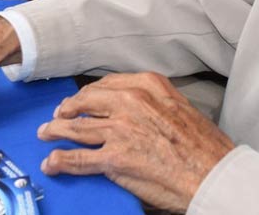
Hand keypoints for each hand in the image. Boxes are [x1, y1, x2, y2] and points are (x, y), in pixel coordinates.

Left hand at [38, 73, 234, 211]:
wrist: (213, 173)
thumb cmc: (204, 145)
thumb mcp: (180, 106)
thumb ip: (155, 102)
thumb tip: (138, 110)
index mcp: (147, 85)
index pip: (105, 85)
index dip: (87, 94)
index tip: (80, 100)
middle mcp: (129, 102)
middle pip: (85, 102)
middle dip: (67, 110)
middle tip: (58, 116)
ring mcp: (119, 129)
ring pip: (75, 128)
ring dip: (55, 132)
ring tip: (46, 135)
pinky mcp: (114, 158)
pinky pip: (78, 158)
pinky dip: (60, 161)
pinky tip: (51, 162)